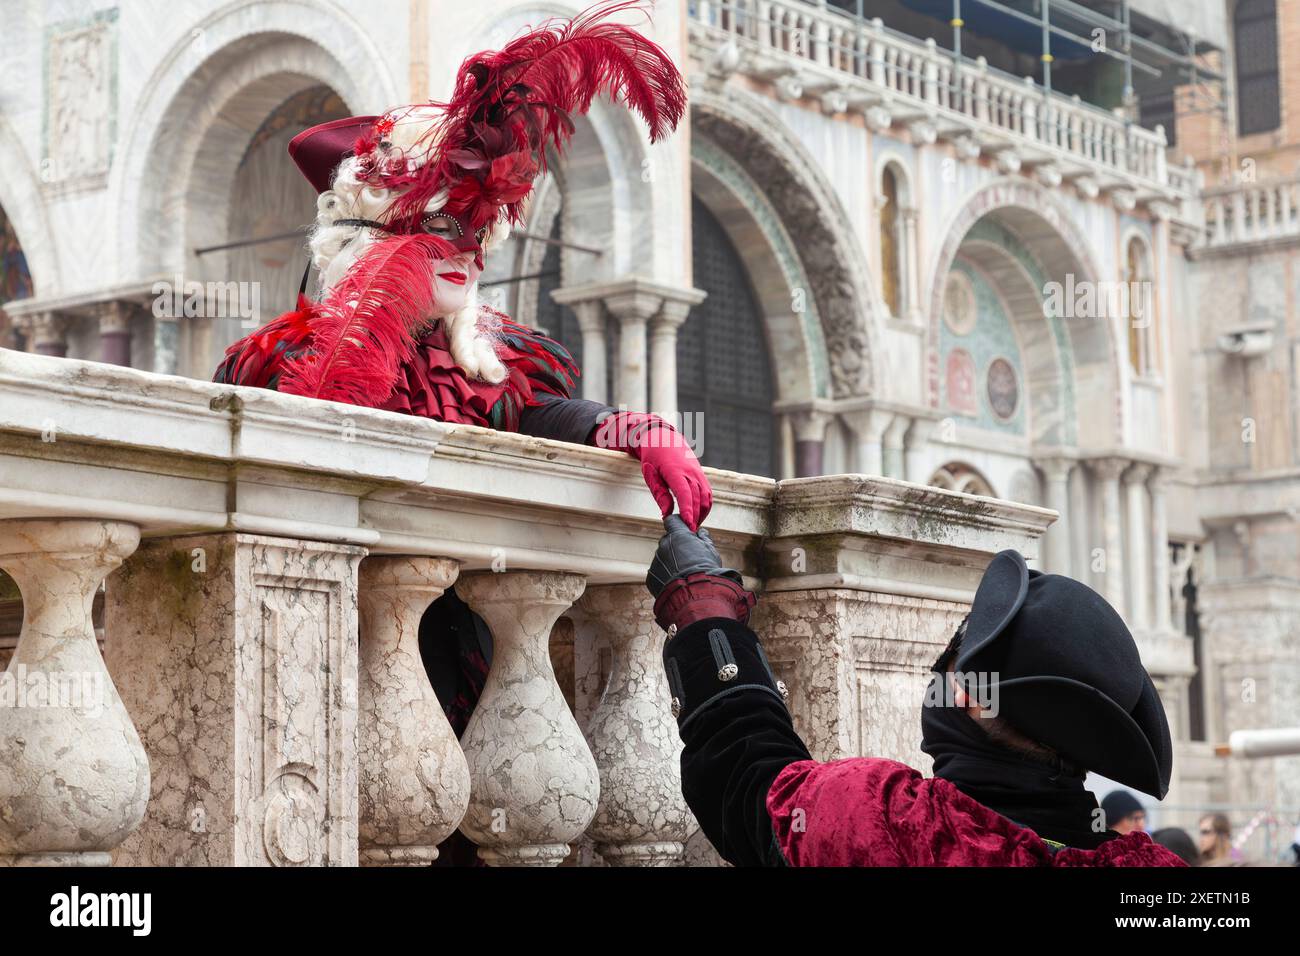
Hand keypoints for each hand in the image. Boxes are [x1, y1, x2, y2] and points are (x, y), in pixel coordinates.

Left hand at [594, 412, 712, 530]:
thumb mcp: (650, 474)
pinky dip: (706, 506)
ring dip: (702, 514)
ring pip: (706, 497)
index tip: (687, 524)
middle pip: (697, 499)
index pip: (685, 493)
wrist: (664, 437)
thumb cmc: (653, 456)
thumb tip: (667, 514)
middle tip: (689, 534)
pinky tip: (698, 516)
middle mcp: (690, 472)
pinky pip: (708, 493)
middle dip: (694, 517)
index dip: (687, 510)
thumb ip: (660, 494)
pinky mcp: (701, 475)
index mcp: (675, 470)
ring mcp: (698, 473)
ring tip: (693, 527)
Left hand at [646, 516, 753, 630]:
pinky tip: (677, 584)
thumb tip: (701, 532)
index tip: (684, 530)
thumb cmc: (706, 571)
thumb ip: (704, 539)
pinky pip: (658, 573)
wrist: (694, 596)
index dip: (678, 524)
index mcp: (677, 535)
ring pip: (663, 557)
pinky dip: (666, 576)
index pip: (671, 520)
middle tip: (688, 557)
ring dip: (671, 562)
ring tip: (684, 575)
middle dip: (676, 545)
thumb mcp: (711, 551)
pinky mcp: (651, 577)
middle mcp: (663, 545)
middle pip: (667, 540)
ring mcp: (655, 561)